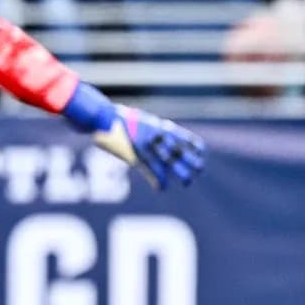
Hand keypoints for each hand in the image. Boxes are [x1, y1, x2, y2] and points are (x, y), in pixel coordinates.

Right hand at [61, 83, 205, 187]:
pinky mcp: (135, 155)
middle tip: (199, 169)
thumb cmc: (118, 118)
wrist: (103, 116)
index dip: (194, 146)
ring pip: (169, 162)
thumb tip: (154, 133)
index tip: (201, 152)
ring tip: (187, 182)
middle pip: (179, 151)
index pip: (183, 137)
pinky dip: (157, 180)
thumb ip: (148, 127)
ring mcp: (146, 146)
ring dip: (179, 173)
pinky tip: (161, 188)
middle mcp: (156, 136)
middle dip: (190, 162)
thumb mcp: (138, 120)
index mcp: (159, 127)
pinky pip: (150, 170)